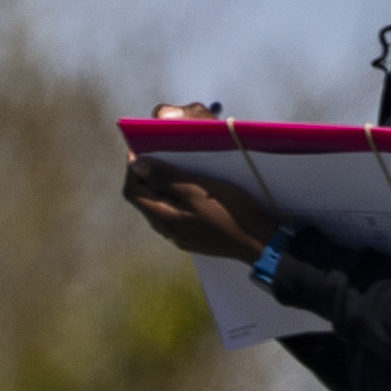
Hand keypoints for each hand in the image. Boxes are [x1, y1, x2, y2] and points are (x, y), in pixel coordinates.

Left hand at [121, 158, 282, 264]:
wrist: (258, 242)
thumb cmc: (229, 212)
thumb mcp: (198, 190)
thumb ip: (166, 177)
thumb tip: (137, 164)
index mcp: (162, 218)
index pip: (131, 192)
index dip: (132, 169)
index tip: (140, 148)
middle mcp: (164, 229)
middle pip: (144, 199)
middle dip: (146, 175)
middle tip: (160, 153)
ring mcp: (178, 235)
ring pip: (160, 205)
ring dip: (161, 185)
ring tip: (176, 166)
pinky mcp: (192, 236)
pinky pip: (174, 212)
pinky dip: (175, 196)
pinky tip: (189, 186)